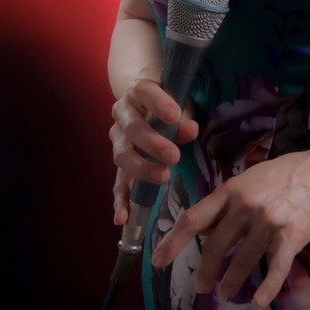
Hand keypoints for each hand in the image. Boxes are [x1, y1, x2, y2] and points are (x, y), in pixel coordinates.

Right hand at [109, 77, 198, 224]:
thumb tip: (191, 130)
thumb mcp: (179, 103)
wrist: (144, 100)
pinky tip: (122, 218)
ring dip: (142, 169)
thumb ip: (184, 117)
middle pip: (132, 129)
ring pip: (123, 155)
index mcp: (138, 91)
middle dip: (152, 144)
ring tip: (163, 177)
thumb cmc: (168, 101)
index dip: (158, 103)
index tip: (174, 116)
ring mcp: (118, 138)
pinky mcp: (120, 160)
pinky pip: (117, 181)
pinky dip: (119, 200)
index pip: (145, 92)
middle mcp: (122, 113)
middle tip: (174, 156)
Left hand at [151, 147, 309, 306]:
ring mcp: (269, 221)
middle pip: (215, 245)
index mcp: (231, 190)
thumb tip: (201, 227)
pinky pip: (275, 267)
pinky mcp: (291, 235)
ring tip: (227, 293)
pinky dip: (267, 287)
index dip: (173, 241)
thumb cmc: (283, 174)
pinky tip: (259, 301)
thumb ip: (225, 203)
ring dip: (231, 282)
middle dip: (204, 271)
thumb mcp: (248, 179)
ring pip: (242, 261)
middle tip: (201, 286)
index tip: (158, 260)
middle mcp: (246, 205)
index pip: (194, 218)